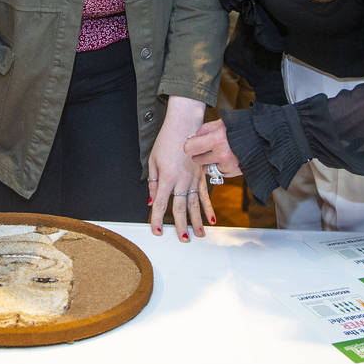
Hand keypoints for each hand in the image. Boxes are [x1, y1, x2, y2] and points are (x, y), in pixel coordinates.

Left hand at [147, 96, 213, 241]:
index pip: (161, 204)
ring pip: (195, 205)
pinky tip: (211, 219)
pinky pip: (205, 195)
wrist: (185, 125)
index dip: (158, 219)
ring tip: (198, 235)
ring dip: (197, 221)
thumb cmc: (167, 141)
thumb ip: (154, 183)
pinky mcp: (201, 175)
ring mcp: (194, 179)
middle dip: (180, 225)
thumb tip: (152, 201)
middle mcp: (182, 181)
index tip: (157, 230)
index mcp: (167, 178)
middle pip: (180, 208)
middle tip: (182, 239)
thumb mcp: (153, 161)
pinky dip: (208, 208)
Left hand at [184, 118, 241, 177]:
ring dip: (209, 162)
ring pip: (207, 169)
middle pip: (197, 160)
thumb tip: (191, 138)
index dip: (190, 145)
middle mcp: (222, 155)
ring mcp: (229, 166)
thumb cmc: (243, 127)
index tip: (193, 143)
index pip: (190, 148)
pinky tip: (228, 158)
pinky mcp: (234, 173)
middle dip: (199, 154)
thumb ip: (204, 130)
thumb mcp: (222, 123)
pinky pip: (219, 173)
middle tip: (207, 147)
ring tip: (219, 153)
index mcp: (217, 139)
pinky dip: (220, 167)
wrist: (266, 138)